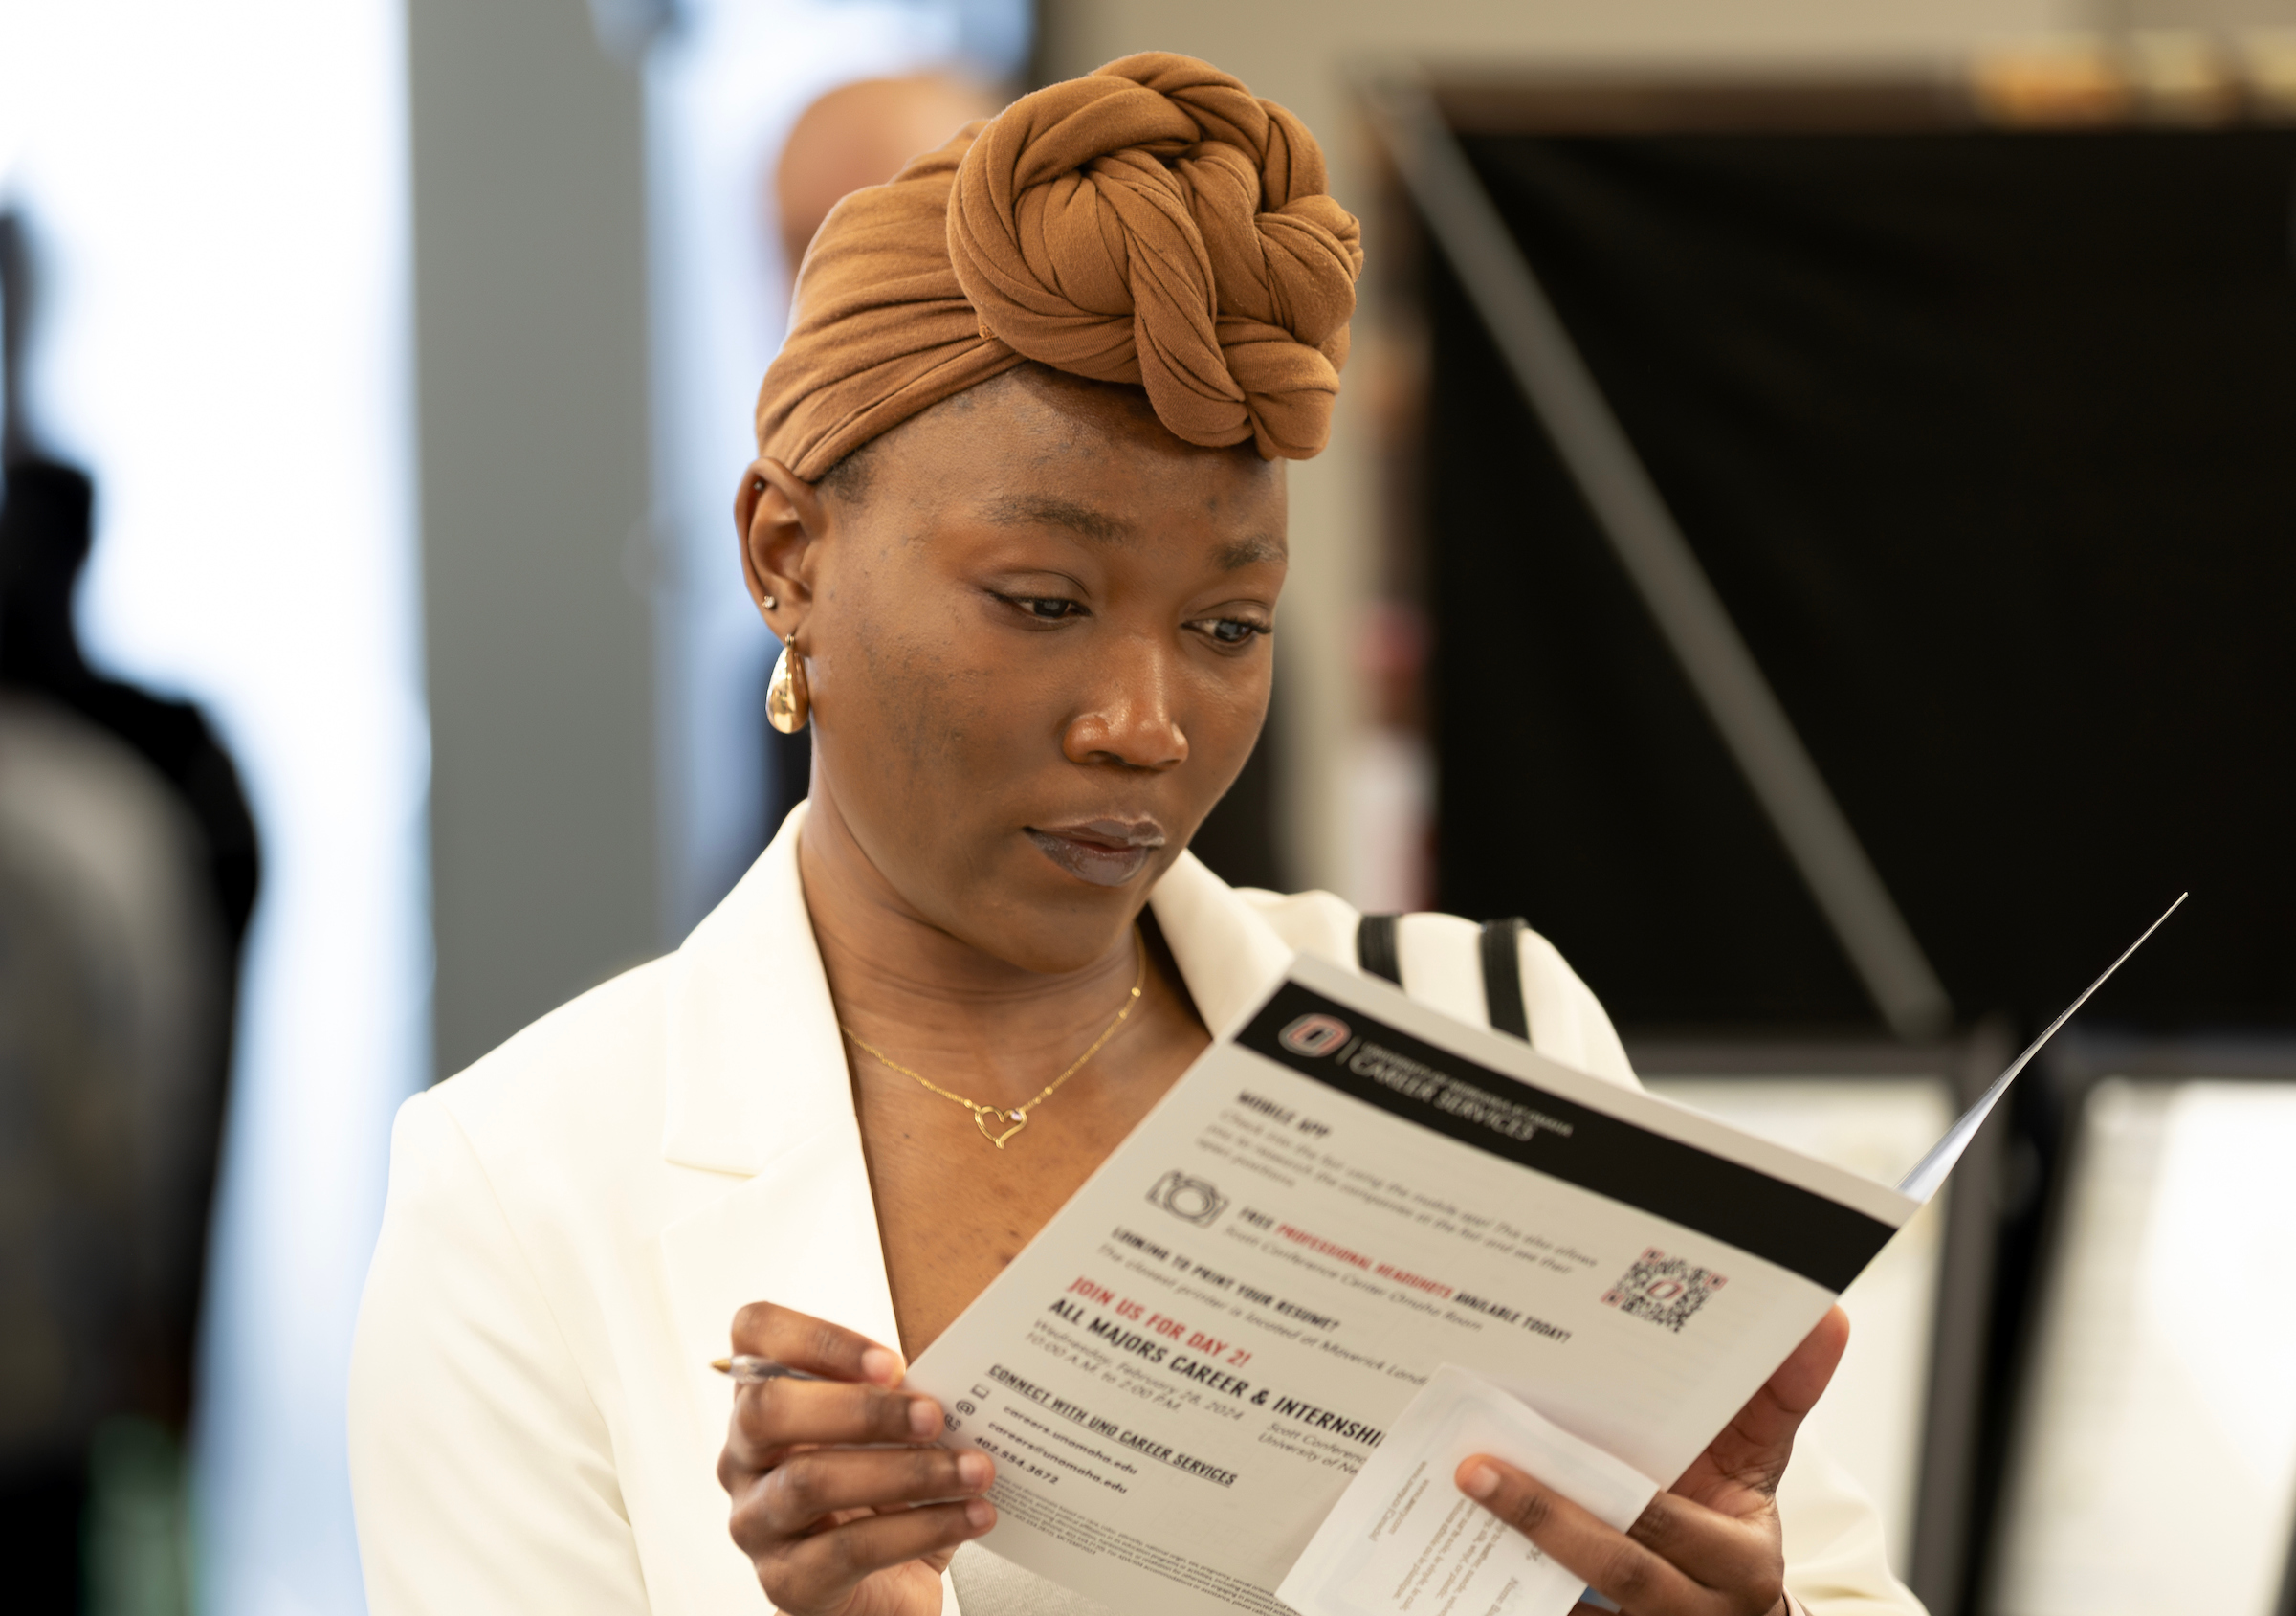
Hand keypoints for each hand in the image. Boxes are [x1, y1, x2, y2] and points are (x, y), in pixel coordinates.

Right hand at [718, 1302, 996, 1615]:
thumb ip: (903, 1399)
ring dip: (907, 1472)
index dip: (816, 1338)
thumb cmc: (884, 1502)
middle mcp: (744, 1457)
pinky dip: (921, 1528)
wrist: (883, 1595)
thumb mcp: (890, 1437)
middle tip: (934, 1416)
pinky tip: (969, 1516)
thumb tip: (961, 1379)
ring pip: (811, 1482)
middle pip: (769, 1409)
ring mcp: (756, 1522)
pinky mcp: (786, 1581)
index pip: (755, 1334)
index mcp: (765, 1400)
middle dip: (863, 1408)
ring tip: (972, 1471)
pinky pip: (849, 1548)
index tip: (891, 1362)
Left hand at [1454, 1305, 1849, 1615]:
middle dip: (1542, 1517)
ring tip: (1456, 1498)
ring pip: (1572, 1604)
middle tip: (1473, 1467)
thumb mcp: (1759, 1463)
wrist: (1726, 1614)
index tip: (1549, 1451)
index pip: (1668, 1521)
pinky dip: (1496, 1593)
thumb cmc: (1728, 1525)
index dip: (1614, 1494)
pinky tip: (1453, 1556)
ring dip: (1510, 1557)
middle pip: (1616, 1568)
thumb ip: (1781, 1396)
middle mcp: (1696, 1612)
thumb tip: (1824, 1316)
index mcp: (1742, 1563)